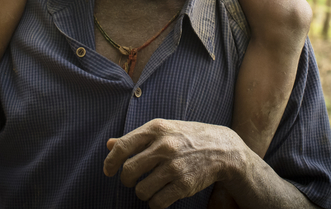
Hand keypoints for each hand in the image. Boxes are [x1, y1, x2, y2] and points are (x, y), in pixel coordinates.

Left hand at [103, 119, 244, 208]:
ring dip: (142, 192)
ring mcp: (174, 166)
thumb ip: (136, 137)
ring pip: (141, 190)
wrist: (221, 148)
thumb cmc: (186, 137)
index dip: (111, 162)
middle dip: (127, 180)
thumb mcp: (162, 129)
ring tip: (150, 186)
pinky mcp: (184, 185)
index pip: (122, 147)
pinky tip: (160, 195)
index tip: (108, 171)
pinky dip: (154, 202)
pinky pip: (157, 202)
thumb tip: (109, 144)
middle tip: (133, 180)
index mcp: (156, 129)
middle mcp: (164, 146)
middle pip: (129, 171)